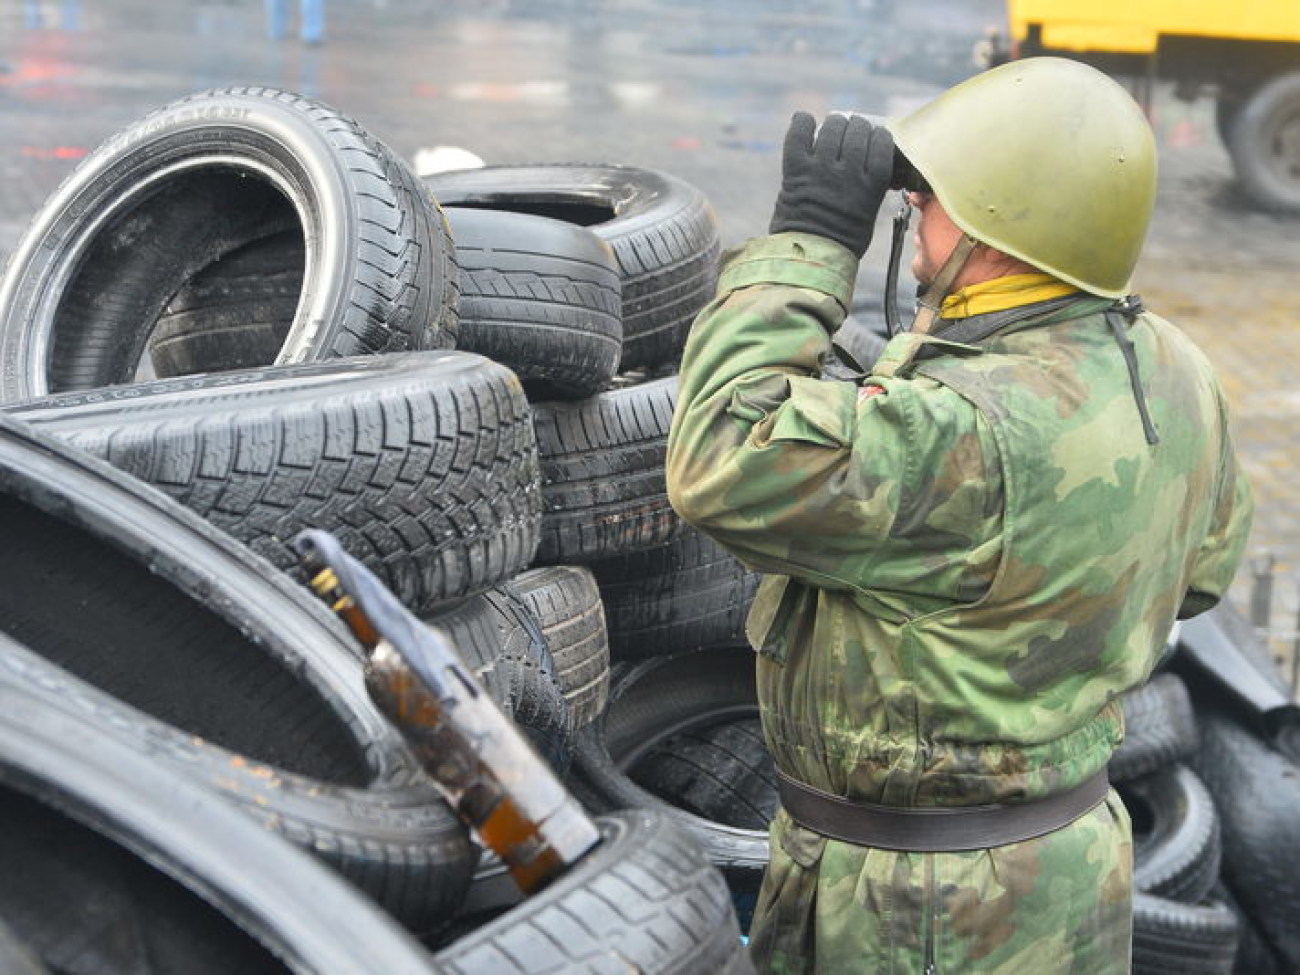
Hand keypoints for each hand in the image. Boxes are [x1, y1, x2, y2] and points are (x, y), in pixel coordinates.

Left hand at [768, 111, 895, 258]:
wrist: (811, 256)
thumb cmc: (844, 237)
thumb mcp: (870, 209)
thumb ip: (871, 182)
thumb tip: (870, 155)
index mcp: (872, 183)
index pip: (881, 141)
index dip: (877, 136)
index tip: (873, 140)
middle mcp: (849, 172)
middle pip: (858, 130)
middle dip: (856, 127)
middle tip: (851, 134)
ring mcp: (821, 169)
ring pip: (833, 126)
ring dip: (834, 124)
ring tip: (832, 130)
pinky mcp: (796, 170)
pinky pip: (798, 133)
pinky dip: (802, 123)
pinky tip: (806, 123)